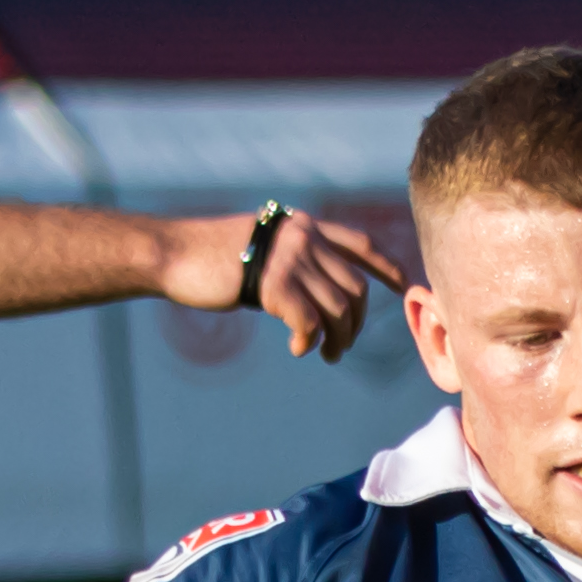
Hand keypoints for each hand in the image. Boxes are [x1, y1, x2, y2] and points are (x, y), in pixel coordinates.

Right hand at [159, 208, 406, 360]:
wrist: (179, 254)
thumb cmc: (214, 257)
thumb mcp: (263, 248)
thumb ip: (295, 260)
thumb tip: (317, 291)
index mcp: (305, 226)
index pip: (360, 244)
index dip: (385, 265)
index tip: (403, 285)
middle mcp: (305, 238)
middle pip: (356, 288)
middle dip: (356, 325)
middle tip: (339, 348)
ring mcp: (291, 259)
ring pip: (340, 309)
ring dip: (338, 341)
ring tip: (324, 355)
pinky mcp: (275, 284)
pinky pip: (311, 322)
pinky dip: (309, 342)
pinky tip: (298, 349)